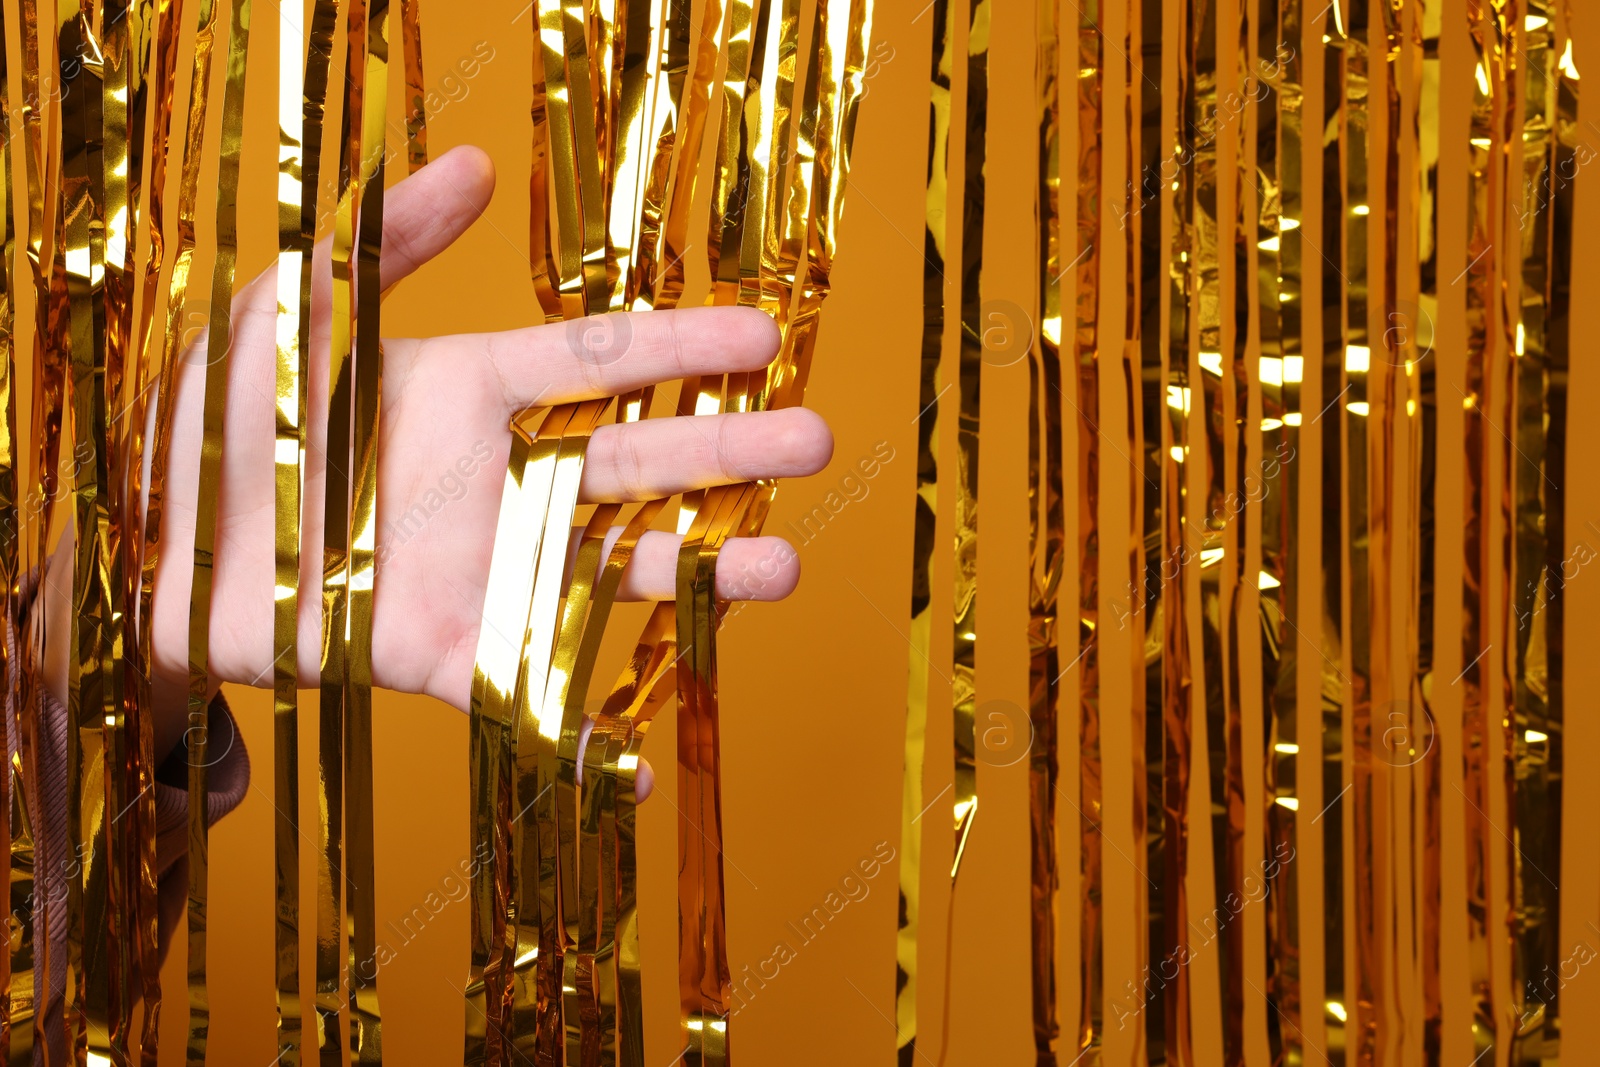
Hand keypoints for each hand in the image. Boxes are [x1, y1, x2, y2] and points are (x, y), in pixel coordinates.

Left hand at [43, 146, 831, 762]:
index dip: (683, 345)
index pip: (600, 361)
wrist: (142, 537)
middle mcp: (494, 479)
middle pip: (635, 461)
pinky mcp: (439, 650)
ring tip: (781, 571)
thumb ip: (381, 240)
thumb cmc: (211, 412)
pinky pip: (526, 693)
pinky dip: (582, 737)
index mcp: (468, 390)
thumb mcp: (291, 303)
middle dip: (727, 451)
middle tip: (815, 440)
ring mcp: (477, 567)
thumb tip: (477, 165)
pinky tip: (643, 761)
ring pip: (609, 570)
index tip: (768, 334)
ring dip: (697, 573)